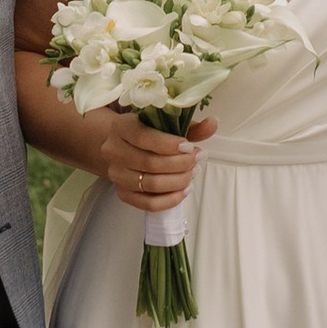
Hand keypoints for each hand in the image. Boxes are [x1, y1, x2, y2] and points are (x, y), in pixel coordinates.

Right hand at [92, 108, 213, 215]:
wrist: (124, 147)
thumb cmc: (149, 133)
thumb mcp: (166, 124)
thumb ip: (190, 126)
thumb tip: (213, 124)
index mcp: (121, 127)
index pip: (144, 137)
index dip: (170, 145)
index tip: (190, 147)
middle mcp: (113, 150)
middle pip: (150, 163)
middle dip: (180, 164)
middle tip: (197, 160)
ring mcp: (116, 174)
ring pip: (151, 184)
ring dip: (178, 181)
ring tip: (193, 173)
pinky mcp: (122, 193)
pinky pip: (148, 203)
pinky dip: (170, 200)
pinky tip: (184, 190)